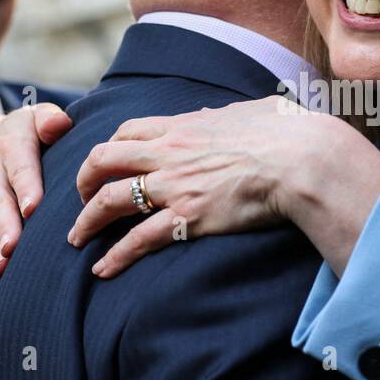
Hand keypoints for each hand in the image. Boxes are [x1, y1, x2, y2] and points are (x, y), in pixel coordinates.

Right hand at [0, 103, 72, 280]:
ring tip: (2, 267)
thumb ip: (50, 119)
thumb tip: (59, 125)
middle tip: (14, 248)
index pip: (18, 166)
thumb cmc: (23, 133)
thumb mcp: (36, 116)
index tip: (33, 209)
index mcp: (9, 143)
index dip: (25, 186)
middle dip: (4, 224)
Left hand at [70, 96, 339, 277]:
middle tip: (81, 198)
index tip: (107, 164)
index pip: (128, 131)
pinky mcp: (188, 218)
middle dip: (84, 180)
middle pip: (104, 160)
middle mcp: (170, 153)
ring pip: (111, 200)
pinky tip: (103, 270)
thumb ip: (235, 117)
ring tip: (77, 238)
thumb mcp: (254, 110)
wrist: (302, 158)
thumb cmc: (289, 131)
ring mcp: (175, 186)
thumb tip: (244, 113)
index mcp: (184, 126)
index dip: (111, 148)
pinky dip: (116, 256)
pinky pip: (139, 239)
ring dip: (87, 220)